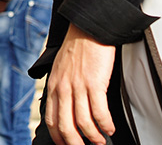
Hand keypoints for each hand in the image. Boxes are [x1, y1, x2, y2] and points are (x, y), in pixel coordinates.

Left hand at [44, 24, 115, 144]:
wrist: (88, 28)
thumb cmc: (77, 47)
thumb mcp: (59, 68)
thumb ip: (59, 87)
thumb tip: (64, 107)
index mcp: (53, 86)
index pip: (52, 120)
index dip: (59, 138)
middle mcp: (63, 88)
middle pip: (66, 127)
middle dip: (75, 144)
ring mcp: (78, 86)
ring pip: (83, 123)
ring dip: (94, 137)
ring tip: (100, 141)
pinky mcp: (94, 83)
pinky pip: (99, 112)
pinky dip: (105, 125)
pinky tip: (109, 128)